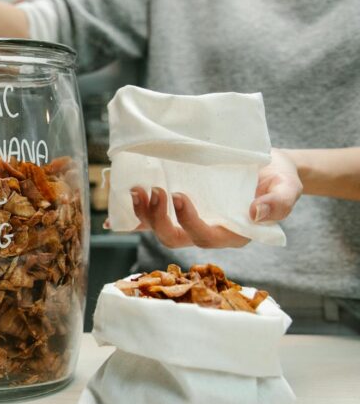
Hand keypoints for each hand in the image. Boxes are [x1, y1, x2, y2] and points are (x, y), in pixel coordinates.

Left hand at [121, 149, 302, 248]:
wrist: (267, 165)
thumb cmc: (278, 178)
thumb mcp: (288, 187)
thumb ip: (278, 203)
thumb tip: (256, 214)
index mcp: (233, 232)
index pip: (207, 236)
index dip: (190, 221)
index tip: (179, 196)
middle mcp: (208, 231)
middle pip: (176, 238)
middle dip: (159, 220)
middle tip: (153, 191)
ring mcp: (190, 221)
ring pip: (160, 230)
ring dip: (143, 215)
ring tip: (136, 191)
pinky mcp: (177, 210)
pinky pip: (151, 221)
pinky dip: (133, 220)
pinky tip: (114, 218)